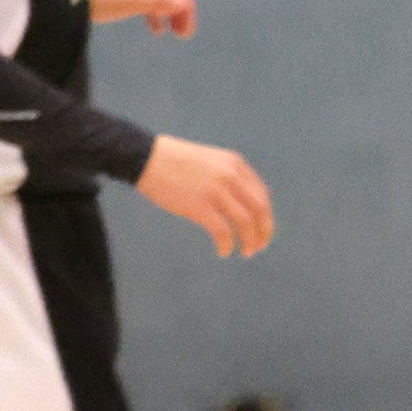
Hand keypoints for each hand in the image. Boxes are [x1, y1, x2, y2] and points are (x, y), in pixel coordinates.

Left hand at [85, 0, 196, 37]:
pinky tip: (156, 29)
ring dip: (169, 13)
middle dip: (179, 11)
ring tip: (173, 33)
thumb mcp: (129, 0)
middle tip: (183, 35)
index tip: (186, 31)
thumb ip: (158, 2)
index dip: (185, 7)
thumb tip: (185, 4)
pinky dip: (154, 13)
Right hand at [135, 136, 273, 257]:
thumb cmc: (174, 161)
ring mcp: (216, 191)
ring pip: (246, 222)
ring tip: (245, 252)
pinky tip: (223, 251)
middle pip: (260, 209)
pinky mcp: (200, 206)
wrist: (147, 158)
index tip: (261, 230)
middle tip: (258, 247)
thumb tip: (240, 203)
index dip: (265, 216)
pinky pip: (223, 232)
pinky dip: (227, 245)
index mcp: (235, 164)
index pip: (262, 194)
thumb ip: (228, 176)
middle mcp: (231, 176)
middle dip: (264, 232)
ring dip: (250, 241)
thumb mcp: (210, 161)